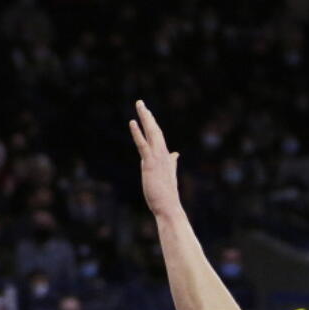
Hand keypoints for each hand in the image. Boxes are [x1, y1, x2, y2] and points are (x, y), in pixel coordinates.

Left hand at [129, 100, 182, 217]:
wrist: (169, 207)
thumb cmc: (167, 195)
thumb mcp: (169, 175)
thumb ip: (172, 163)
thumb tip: (176, 154)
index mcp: (165, 157)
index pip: (158, 136)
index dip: (152, 124)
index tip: (147, 113)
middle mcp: (162, 154)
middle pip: (155, 130)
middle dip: (148, 116)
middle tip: (140, 103)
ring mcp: (157, 158)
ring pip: (151, 133)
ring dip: (145, 118)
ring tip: (139, 105)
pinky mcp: (149, 164)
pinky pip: (143, 145)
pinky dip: (137, 133)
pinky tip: (133, 122)